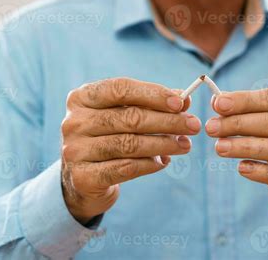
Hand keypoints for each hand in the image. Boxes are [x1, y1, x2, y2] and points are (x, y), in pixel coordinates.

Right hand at [61, 78, 200, 223]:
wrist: (84, 179)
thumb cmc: (110, 136)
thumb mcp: (125, 115)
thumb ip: (152, 105)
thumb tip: (184, 100)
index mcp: (82, 97)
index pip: (121, 89)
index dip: (154, 94)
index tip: (181, 103)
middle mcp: (74, 122)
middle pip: (129, 118)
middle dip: (167, 121)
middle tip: (193, 125)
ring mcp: (75, 150)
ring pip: (129, 144)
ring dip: (163, 144)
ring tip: (185, 145)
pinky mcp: (83, 178)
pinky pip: (126, 168)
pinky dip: (150, 164)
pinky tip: (164, 161)